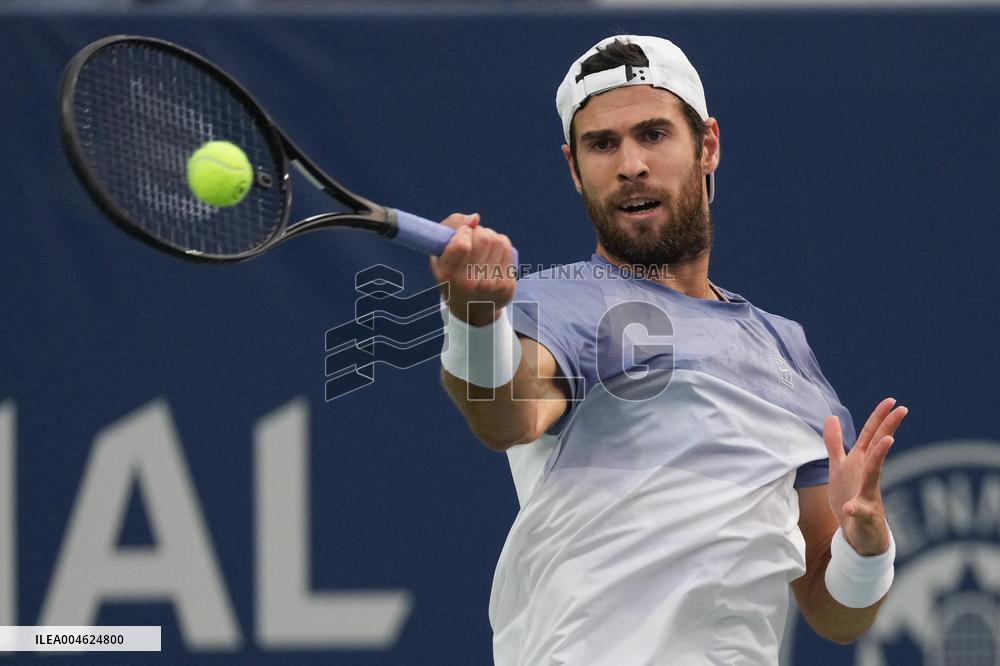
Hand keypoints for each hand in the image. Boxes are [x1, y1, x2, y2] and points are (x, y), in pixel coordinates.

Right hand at [430, 213, 515, 325]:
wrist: (470, 308)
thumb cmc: (452, 273)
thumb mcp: (439, 252)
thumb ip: (451, 226)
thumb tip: (476, 218)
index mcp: (448, 275)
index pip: (462, 244)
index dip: (463, 231)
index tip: (462, 234)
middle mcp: (469, 283)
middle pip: (483, 238)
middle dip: (478, 231)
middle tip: (473, 238)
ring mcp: (490, 286)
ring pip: (498, 240)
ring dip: (490, 236)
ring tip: (483, 247)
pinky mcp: (506, 286)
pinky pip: (508, 250)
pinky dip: (501, 245)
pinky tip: (492, 255)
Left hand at [822, 398, 908, 555]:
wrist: (858, 534)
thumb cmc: (851, 496)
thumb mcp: (840, 466)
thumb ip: (835, 443)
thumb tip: (831, 416)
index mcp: (861, 463)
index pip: (871, 437)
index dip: (879, 418)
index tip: (891, 400)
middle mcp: (868, 476)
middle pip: (878, 449)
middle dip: (888, 428)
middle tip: (902, 409)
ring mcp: (869, 495)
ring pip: (873, 475)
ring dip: (878, 459)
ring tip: (887, 441)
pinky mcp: (864, 516)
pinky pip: (859, 511)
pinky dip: (855, 508)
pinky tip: (850, 507)